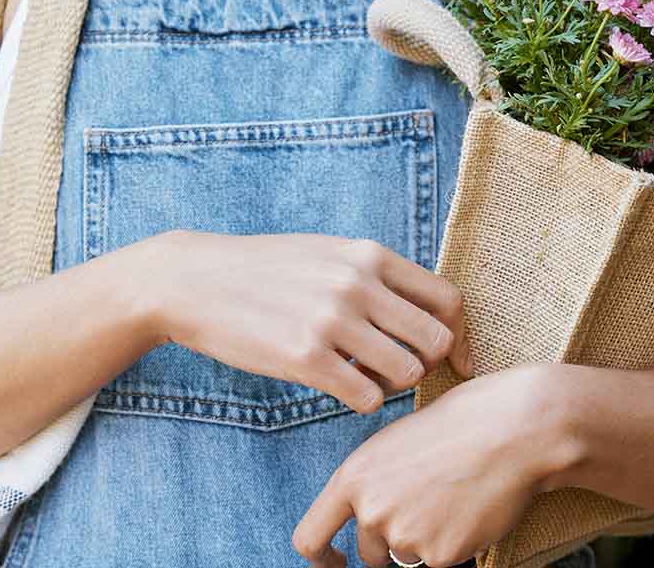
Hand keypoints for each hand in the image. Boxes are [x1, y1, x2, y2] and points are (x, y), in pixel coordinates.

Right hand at [138, 230, 466, 413]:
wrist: (193, 281)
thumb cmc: (262, 270)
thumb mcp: (325, 252)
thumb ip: (373, 273)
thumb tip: (425, 307)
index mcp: (368, 255)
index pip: (447, 299)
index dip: (459, 335)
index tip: (454, 358)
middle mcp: (357, 284)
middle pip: (436, 341)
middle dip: (427, 364)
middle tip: (401, 372)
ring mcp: (332, 321)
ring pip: (407, 373)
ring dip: (393, 385)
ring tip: (366, 379)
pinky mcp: (305, 359)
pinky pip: (367, 397)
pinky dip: (363, 401)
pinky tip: (341, 388)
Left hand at [292, 365, 579, 567]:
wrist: (511, 431)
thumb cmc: (455, 428)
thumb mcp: (392, 446)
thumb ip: (370, 485)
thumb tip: (367, 517)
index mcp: (353, 478)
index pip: (309, 537)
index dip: (321, 557)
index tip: (336, 561)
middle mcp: (372, 511)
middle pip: (369, 553)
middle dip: (391, 543)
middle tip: (427, 508)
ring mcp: (405, 536)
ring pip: (405, 558)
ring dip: (424, 541)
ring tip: (451, 499)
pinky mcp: (441, 555)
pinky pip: (440, 561)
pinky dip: (455, 544)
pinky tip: (470, 509)